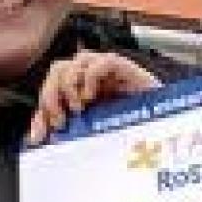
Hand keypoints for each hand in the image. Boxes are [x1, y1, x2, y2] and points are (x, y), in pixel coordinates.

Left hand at [28, 50, 160, 144]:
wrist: (166, 127)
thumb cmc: (131, 129)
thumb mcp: (91, 132)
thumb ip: (66, 131)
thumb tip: (35, 139)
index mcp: (80, 90)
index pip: (50, 88)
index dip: (42, 109)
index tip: (41, 134)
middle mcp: (90, 77)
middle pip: (57, 71)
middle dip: (51, 96)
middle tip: (61, 120)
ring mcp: (105, 70)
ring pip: (72, 63)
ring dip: (68, 86)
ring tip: (78, 108)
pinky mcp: (122, 67)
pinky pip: (99, 62)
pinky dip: (90, 78)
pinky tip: (92, 97)